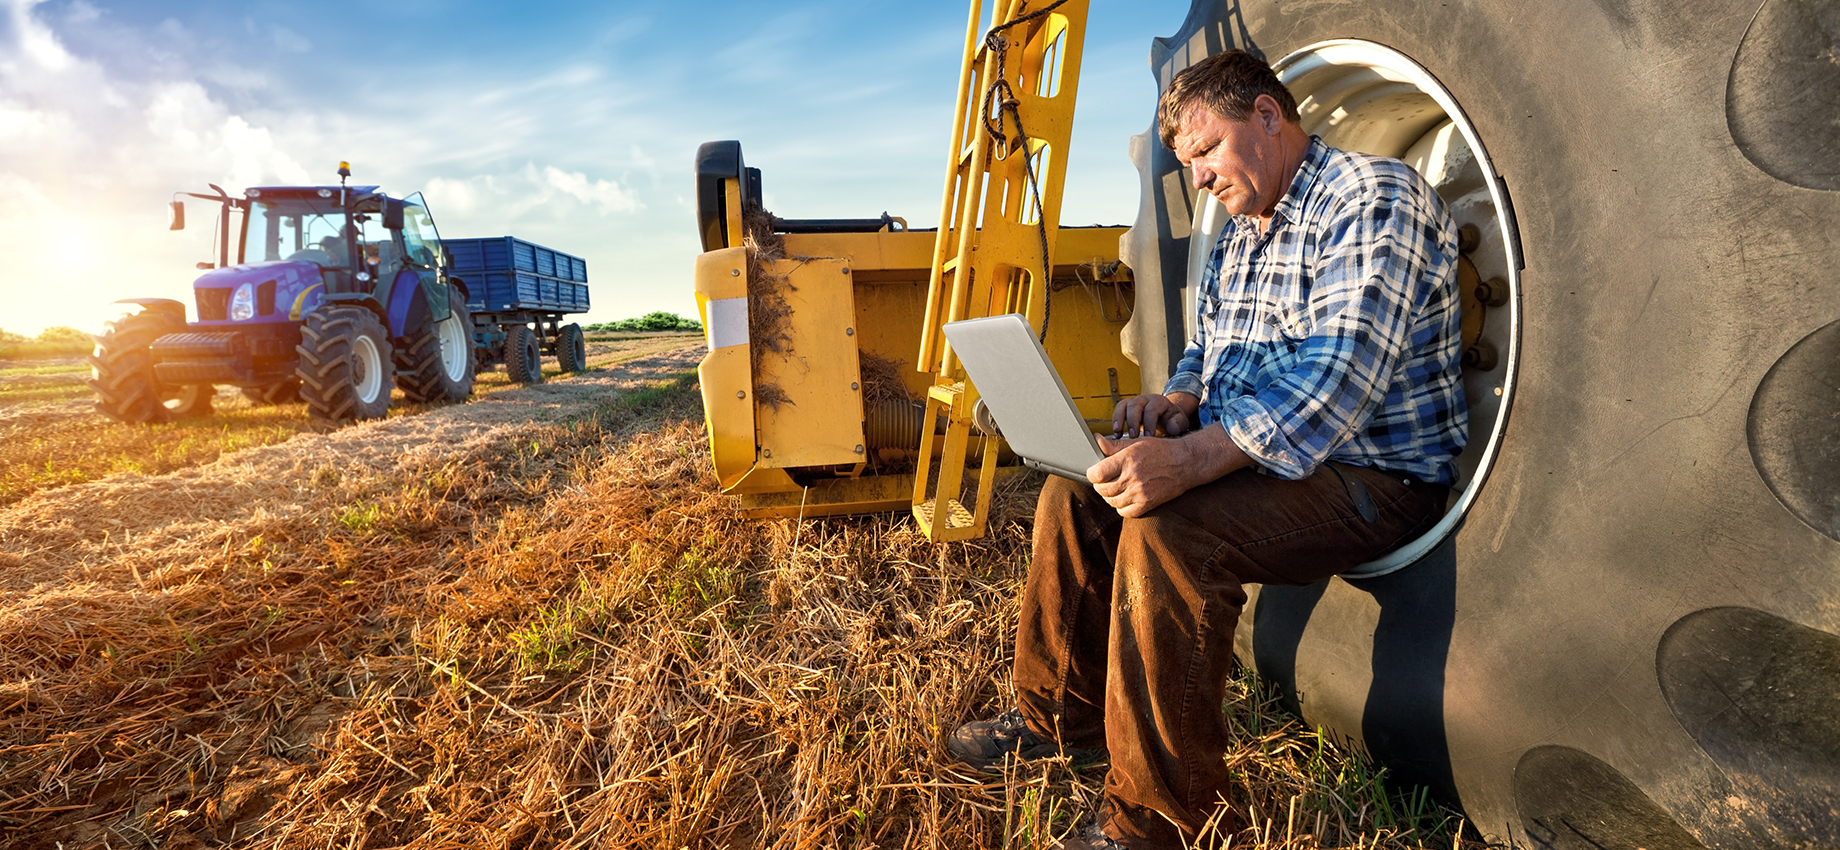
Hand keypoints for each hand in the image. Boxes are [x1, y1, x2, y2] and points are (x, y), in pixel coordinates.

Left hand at [1088, 425, 1248, 517]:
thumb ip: (1114, 445)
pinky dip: (1121, 507)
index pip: (1096, 474)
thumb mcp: (1136, 442)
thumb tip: (1096, 440)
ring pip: (1111, 502)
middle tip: (1104, 480)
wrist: (1185, 463)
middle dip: (1099, 485)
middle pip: (1102, 489)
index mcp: (1127, 460)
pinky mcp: (1148, 504)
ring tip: (1115, 488)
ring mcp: (1140, 493)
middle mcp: (1133, 477)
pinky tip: (1125, 498)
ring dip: (1109, 496)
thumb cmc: (1160, 450)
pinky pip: (1124, 512)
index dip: (1092, 474)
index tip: (1095, 472)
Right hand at [1111, 392, 1199, 437]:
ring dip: (1119, 420)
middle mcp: (1145, 399)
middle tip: (1133, 436)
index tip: (1149, 437)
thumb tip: (1172, 427)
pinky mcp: (1126, 408)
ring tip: (1118, 433)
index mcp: (1159, 401)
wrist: (1166, 415)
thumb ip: (1178, 424)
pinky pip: (1118, 411)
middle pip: (1135, 405)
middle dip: (1133, 421)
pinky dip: (1115, 421)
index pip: (1152, 409)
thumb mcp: (1180, 421)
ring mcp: (1134, 402)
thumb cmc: (1172, 420)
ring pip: (1123, 406)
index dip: (1149, 423)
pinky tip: (1116, 434)